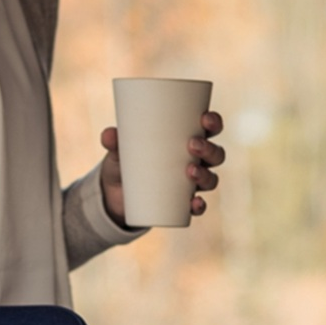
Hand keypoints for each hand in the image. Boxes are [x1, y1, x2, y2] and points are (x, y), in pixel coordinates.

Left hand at [100, 111, 225, 226]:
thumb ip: (114, 141)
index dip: (213, 122)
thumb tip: (109, 135)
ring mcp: (191, 183)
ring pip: (211, 179)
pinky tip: (195, 203)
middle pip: (216, 154)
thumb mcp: (119, 150)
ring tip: (190, 171)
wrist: (116, 193)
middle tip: (192, 145)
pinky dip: (199, 206)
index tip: (204, 118)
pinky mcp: (183, 203)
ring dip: (206, 175)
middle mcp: (196, 161)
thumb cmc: (125, 160)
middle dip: (209, 149)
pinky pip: (199, 206)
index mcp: (187, 138)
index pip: (210, 128)